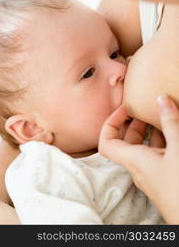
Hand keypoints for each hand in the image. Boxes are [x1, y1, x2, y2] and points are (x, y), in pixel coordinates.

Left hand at [99, 96, 178, 223]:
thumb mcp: (178, 149)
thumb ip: (170, 123)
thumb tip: (161, 100)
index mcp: (134, 160)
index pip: (107, 141)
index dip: (111, 122)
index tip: (124, 109)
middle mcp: (138, 168)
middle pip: (125, 142)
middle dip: (133, 123)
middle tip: (144, 110)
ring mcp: (150, 174)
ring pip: (142, 149)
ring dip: (149, 132)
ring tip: (160, 118)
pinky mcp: (161, 178)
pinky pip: (154, 156)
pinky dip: (160, 143)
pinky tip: (172, 135)